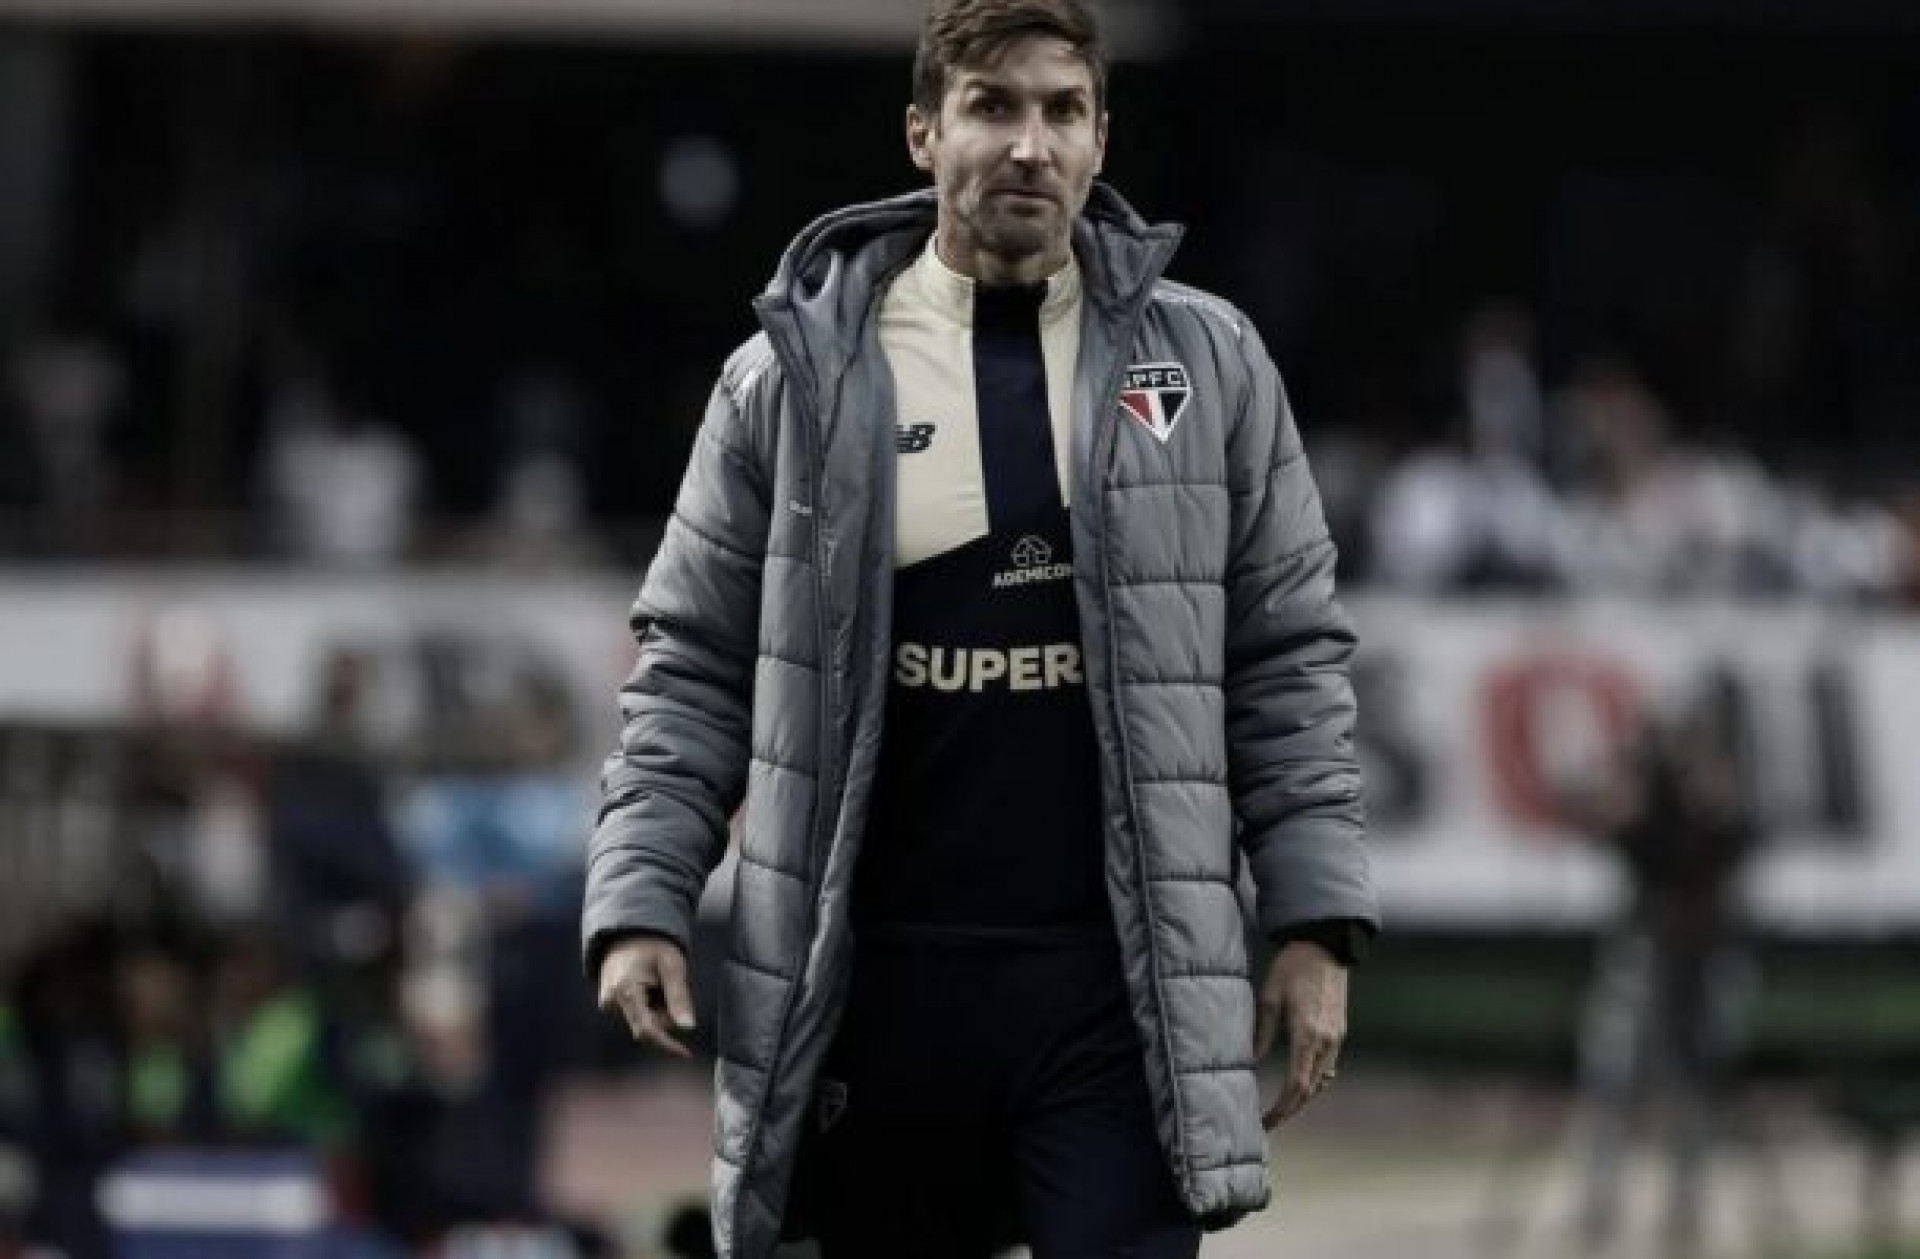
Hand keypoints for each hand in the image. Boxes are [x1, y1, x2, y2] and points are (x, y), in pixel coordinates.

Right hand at [597, 935, 697, 1057]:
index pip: (646, 1029)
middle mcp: (611, 1001)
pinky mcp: (610, 1004)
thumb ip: (679, 996)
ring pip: (642, 1022)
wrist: (629, 932)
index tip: (686, 1054)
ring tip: (659, 984)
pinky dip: (649, 1008)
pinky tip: (650, 989)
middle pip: (646, 1027)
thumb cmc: (653, 946)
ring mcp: (608, 1004)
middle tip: (672, 991)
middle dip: (665, 1018)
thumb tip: (688, 1028)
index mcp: (626, 991)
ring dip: (657, 1012)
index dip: (667, 1044)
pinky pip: (635, 1015)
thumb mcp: (672, 965)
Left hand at [1253, 939, 1347, 1128]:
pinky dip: (1313, 1080)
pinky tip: (1299, 1081)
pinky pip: (1328, 1066)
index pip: (1296, 1086)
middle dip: (1290, 1109)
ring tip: (1280, 1105)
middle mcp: (1327, 1042)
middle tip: (1269, 1121)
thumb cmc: (1292, 967)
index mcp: (1307, 1035)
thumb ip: (1261, 1033)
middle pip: (1310, 1090)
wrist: (1325, 945)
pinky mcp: (1340, 1031)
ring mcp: (1337, 1037)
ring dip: (1302, 1096)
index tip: (1266, 1122)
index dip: (1281, 1109)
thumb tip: (1248, 1061)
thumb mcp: (1269, 997)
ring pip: (1321, 1081)